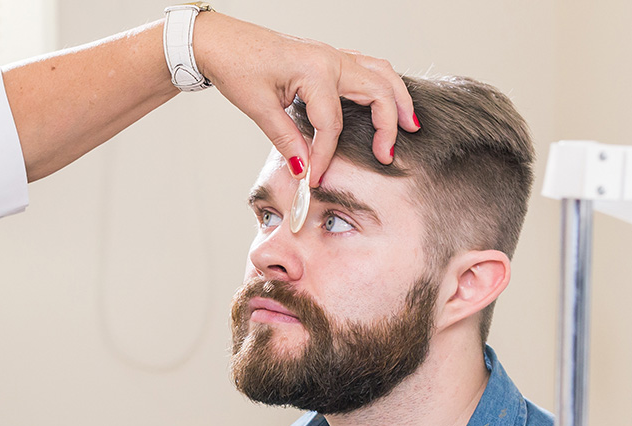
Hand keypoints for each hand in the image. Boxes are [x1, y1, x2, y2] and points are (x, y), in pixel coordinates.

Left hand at [194, 13, 419, 186]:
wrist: (222, 41)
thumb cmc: (237, 65)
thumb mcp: (258, 107)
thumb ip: (286, 139)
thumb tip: (304, 167)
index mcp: (313, 70)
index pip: (332, 123)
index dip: (326, 154)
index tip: (316, 177)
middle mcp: (330, 59)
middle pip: (377, 91)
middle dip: (388, 125)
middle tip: (387, 155)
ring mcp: (331, 55)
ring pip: (380, 73)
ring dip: (397, 99)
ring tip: (409, 125)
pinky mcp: (327, 57)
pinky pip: (367, 67)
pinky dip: (382, 85)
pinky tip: (385, 101)